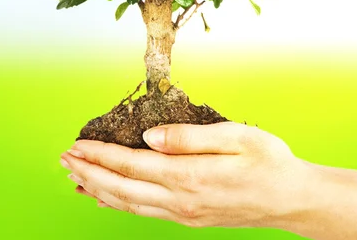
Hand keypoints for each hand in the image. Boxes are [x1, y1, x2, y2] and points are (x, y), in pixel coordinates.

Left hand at [60, 121, 313, 227]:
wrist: (293, 199)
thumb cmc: (268, 161)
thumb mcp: (235, 137)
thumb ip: (189, 137)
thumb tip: (149, 138)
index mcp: (189, 176)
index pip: (130, 164)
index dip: (99, 155)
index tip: (76, 145)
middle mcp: (180, 200)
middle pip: (121, 189)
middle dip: (89, 173)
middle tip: (63, 159)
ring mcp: (184, 214)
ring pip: (128, 204)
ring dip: (98, 190)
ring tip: (76, 178)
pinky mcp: (189, 218)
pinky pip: (144, 212)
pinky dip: (120, 203)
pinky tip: (108, 198)